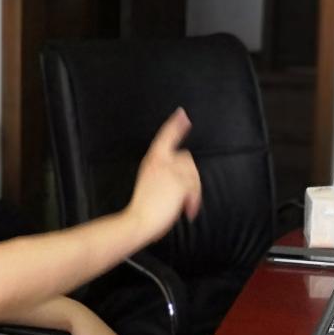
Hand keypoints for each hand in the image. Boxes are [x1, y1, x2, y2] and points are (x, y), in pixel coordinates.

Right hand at [126, 108, 201, 243]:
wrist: (139, 220)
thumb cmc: (143, 207)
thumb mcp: (149, 183)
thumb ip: (163, 174)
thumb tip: (183, 177)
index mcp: (151, 161)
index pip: (165, 137)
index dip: (175, 125)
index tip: (182, 114)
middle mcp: (160, 162)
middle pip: (187, 159)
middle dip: (190, 178)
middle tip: (187, 197)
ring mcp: (170, 171)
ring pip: (193, 175)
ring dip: (193, 193)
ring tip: (185, 207)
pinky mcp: (179, 182)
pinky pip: (194, 188)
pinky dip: (193, 201)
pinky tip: (186, 210)